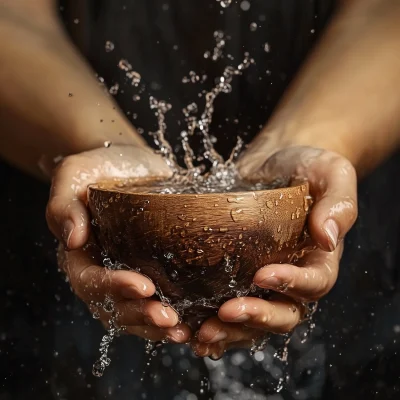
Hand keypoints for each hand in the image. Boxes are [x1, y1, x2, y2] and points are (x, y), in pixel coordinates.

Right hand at [46, 145, 190, 342]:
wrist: (129, 164)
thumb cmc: (98, 168)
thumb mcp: (73, 176)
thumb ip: (65, 206)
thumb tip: (73, 239)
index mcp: (81, 256)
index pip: (90, 282)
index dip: (114, 289)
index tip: (144, 286)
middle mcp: (104, 271)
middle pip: (115, 307)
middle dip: (141, 316)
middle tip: (168, 318)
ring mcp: (129, 274)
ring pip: (136, 313)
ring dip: (158, 325)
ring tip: (183, 330)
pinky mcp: (154, 270)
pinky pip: (158, 301)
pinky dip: (173, 316)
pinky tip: (194, 322)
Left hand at [191, 146, 356, 357]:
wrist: (274, 163)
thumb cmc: (306, 166)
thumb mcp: (331, 173)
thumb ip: (338, 203)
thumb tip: (327, 238)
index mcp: (319, 259)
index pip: (313, 282)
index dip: (291, 284)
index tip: (262, 274)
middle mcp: (293, 277)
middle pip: (283, 313)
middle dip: (256, 318)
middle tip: (226, 312)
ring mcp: (263, 280)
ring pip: (254, 320)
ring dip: (230, 330)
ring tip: (201, 333)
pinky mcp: (237, 274)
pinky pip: (230, 306)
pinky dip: (213, 322)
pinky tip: (189, 328)